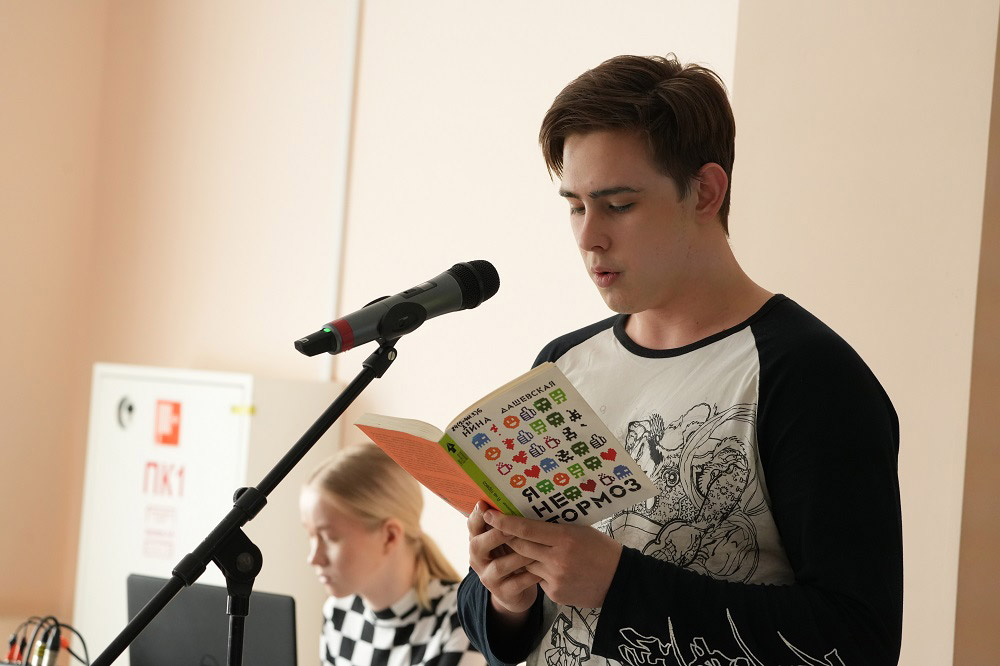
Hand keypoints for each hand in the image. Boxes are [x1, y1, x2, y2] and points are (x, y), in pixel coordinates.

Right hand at [467, 502, 540, 615]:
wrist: (515, 592)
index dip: (477, 515)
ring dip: (516, 556)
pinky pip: (514, 584)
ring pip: (498, 566)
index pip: (472, 525)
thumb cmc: (513, 556)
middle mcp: (478, 559)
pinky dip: (528, 576)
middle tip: (511, 528)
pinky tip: (541, 570)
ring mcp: (488, 577)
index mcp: (478, 540)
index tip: (484, 504)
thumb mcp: (506, 539)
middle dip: (495, 535)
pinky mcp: (502, 593)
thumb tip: (517, 492)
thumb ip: (507, 522)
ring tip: (534, 549)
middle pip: (477, 545)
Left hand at [483, 509, 622, 608]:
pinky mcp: (555, 594)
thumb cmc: (601, 549)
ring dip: (524, 557)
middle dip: (506, 538)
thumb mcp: (580, 531)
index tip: (490, 515)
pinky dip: (541, 574)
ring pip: (527, 564)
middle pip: (520, 547)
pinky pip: (539, 580)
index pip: (526, 529)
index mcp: (565, 538)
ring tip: (528, 549)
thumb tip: (529, 522)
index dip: (505, 522)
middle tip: (495, 528)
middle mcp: (557, 559)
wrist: (620, 581)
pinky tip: (556, 571)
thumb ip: (555, 529)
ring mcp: (555, 578)